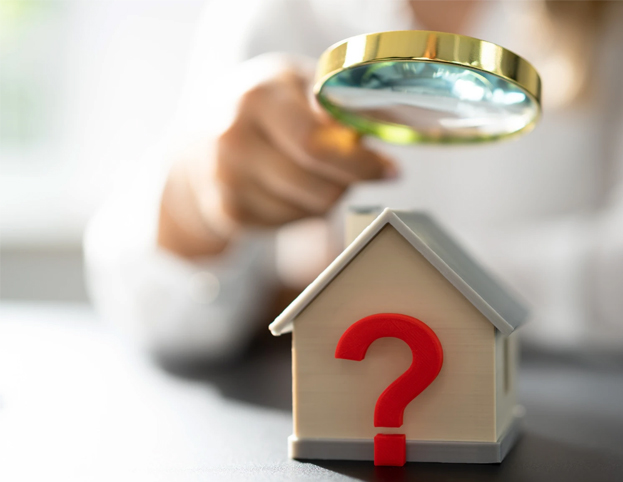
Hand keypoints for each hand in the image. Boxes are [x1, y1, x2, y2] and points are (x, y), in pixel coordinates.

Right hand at [158, 54, 395, 257]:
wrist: (198, 139)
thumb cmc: (263, 108)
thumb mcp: (294, 83)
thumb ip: (334, 104)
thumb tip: (378, 130)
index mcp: (258, 97)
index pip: (317, 144)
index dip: (360, 163)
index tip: (390, 169)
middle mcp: (234, 138)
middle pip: (319, 187)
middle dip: (348, 183)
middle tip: (355, 171)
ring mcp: (226, 179)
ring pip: (310, 209)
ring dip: (325, 195)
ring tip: (312, 171)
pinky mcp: (228, 212)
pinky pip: (290, 223)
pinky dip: (300, 210)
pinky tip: (287, 187)